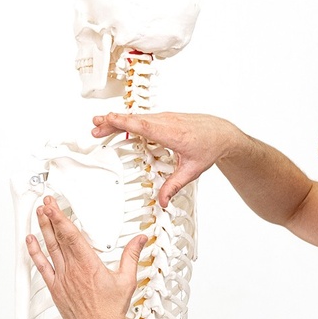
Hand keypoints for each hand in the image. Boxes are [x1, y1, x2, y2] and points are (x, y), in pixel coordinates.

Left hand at [24, 196, 146, 318]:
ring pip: (49, 249)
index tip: (54, 206)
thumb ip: (132, 256)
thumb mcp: (127, 279)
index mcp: (89, 265)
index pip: (71, 235)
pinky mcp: (56, 289)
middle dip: (50, 218)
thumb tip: (140, 240)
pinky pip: (42, 267)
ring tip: (39, 215)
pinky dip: (35, 253)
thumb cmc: (112, 310)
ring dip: (43, 230)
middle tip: (45, 204)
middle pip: (58, 238)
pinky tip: (31, 242)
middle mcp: (73, 270)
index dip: (60, 218)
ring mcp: (62, 279)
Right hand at [92, 112, 241, 206]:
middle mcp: (167, 122)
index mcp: (173, 134)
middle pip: (135, 119)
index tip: (109, 120)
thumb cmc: (209, 147)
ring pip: (136, 117)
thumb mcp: (192, 171)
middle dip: (113, 121)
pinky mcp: (163, 118)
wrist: (222, 133)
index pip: (144, 126)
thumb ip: (174, 186)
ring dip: (117, 120)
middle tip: (95, 126)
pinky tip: (117, 124)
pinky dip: (127, 120)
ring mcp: (164, 118)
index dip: (125, 122)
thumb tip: (163, 201)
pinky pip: (141, 117)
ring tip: (99, 126)